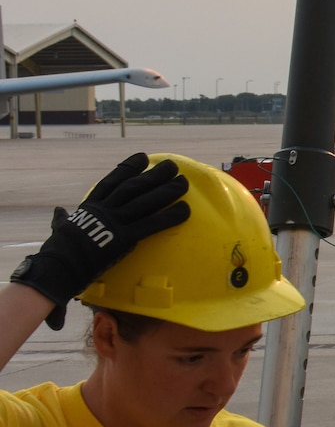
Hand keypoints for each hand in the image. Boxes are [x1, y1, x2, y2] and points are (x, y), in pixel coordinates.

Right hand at [8, 154, 189, 329]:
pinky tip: (185, 211)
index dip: (127, 168)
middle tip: (172, 166)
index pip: (111, 181)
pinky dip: (169, 217)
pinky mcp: (123, 239)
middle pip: (134, 187)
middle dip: (154, 175)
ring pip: (145, 202)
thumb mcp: (60, 229)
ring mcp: (114, 223)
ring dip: (167, 192)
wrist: (57, 269)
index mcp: (90, 206)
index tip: (142, 157)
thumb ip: (62, 219)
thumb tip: (59, 211)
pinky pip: (151, 225)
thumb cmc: (57, 252)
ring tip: (184, 182)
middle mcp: (104, 210)